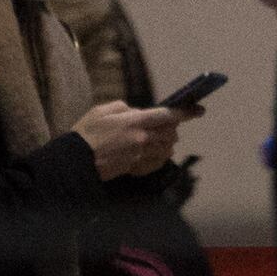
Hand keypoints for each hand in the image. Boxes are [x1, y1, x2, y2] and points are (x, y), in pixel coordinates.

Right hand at [70, 100, 186, 180]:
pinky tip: (153, 153)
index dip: (186, 112)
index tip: (199, 110)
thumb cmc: (87, 132)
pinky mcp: (136, 167)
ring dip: (167, 142)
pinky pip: (157, 162)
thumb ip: (124, 108)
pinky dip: (160, 157)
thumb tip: (137, 113)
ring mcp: (140, 155)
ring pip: (167, 148)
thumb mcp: (102, 110)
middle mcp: (142, 138)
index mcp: (135, 121)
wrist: (77, 160)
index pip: (168, 115)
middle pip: (170, 133)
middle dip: (172, 128)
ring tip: (158, 138)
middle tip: (166, 125)